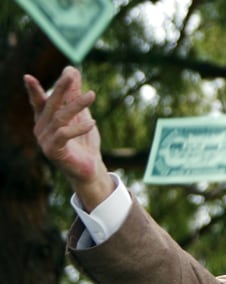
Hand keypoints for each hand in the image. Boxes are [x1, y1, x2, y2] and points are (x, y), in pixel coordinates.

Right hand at [24, 66, 113, 210]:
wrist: (90, 167)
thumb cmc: (83, 140)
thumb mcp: (81, 114)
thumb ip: (74, 93)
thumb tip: (71, 68)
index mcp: (45, 119)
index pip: (39, 102)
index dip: (33, 90)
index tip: (27, 77)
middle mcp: (42, 128)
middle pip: (51, 105)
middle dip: (61, 88)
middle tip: (71, 74)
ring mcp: (45, 140)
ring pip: (60, 118)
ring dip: (77, 104)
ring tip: (93, 94)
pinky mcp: (53, 151)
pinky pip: (64, 135)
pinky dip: (78, 127)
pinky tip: (93, 122)